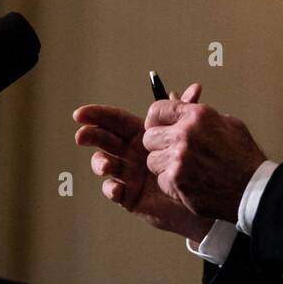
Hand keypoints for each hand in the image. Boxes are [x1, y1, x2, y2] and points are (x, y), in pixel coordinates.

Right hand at [74, 83, 213, 243]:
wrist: (203, 195)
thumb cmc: (193, 163)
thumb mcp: (189, 134)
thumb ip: (187, 112)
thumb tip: (195, 88)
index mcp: (138, 134)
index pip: (113, 120)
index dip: (96, 115)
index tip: (79, 114)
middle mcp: (128, 153)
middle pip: (103, 140)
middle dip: (90, 135)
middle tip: (82, 136)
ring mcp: (126, 174)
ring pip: (104, 164)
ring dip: (100, 162)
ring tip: (106, 165)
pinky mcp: (128, 195)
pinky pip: (114, 190)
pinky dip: (111, 188)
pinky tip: (116, 188)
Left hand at [142, 98, 266, 222]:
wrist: (254, 189)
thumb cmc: (243, 157)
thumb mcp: (227, 123)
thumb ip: (197, 111)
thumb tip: (176, 99)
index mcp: (197, 116)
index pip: (157, 109)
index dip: (155, 120)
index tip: (159, 127)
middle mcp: (184, 135)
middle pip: (149, 137)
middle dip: (158, 144)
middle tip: (172, 151)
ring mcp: (179, 159)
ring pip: (152, 160)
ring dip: (164, 165)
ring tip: (184, 168)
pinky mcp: (176, 181)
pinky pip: (160, 179)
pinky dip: (172, 183)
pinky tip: (189, 182)